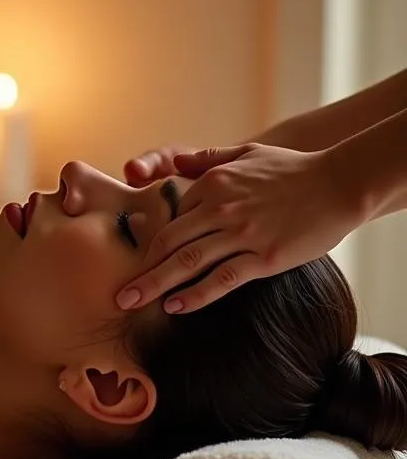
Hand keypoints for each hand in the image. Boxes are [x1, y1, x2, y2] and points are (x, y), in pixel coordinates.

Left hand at [115, 143, 357, 312]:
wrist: (340, 181)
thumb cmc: (293, 168)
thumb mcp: (244, 152)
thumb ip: (207, 158)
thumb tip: (175, 161)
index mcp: (212, 184)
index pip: (170, 218)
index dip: (150, 243)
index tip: (133, 263)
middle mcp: (221, 209)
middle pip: (168, 243)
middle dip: (140, 270)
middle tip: (118, 293)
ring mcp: (243, 234)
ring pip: (188, 263)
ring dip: (156, 284)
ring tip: (131, 302)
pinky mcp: (266, 256)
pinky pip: (223, 279)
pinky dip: (196, 294)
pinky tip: (176, 306)